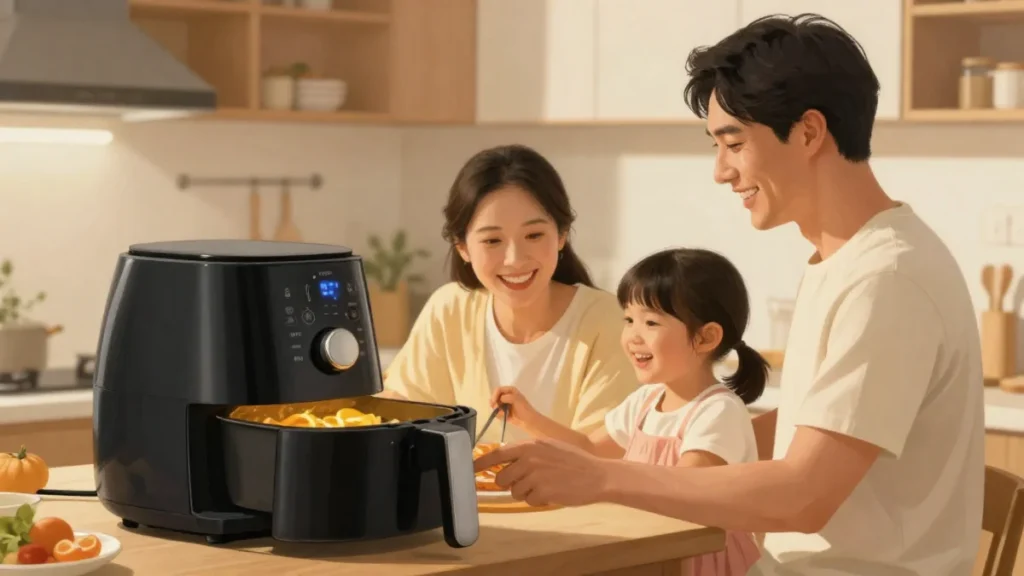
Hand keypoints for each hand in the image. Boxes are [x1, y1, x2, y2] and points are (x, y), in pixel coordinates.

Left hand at [472, 438, 615, 507]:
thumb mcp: (549, 448)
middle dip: (511, 484)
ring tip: (545, 486)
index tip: (469, 468)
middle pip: (501, 478)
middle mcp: (529, 458)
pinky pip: (529, 501)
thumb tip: (505, 464)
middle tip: (528, 482)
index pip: (497, 454)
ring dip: (527, 493)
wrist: (598, 475)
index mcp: (530, 445)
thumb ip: (528, 453)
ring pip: (515, 491)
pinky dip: (538, 500)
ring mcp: (535, 475)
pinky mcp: (541, 492)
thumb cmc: (574, 462)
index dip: (480, 463)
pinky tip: (552, 493)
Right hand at [490, 386, 536, 427]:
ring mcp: (504, 404)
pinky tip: (505, 417)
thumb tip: (499, 400)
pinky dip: (499, 415)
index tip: (493, 402)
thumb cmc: (523, 408)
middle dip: (495, 404)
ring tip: (504, 414)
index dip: (495, 395)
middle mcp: (506, 396)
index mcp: (510, 390)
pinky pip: (497, 412)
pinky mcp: (503, 412)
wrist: (527, 420)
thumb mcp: (516, 399)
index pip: (498, 390)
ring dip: (498, 410)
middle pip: (495, 397)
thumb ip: (506, 397)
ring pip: (495, 406)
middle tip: (497, 409)